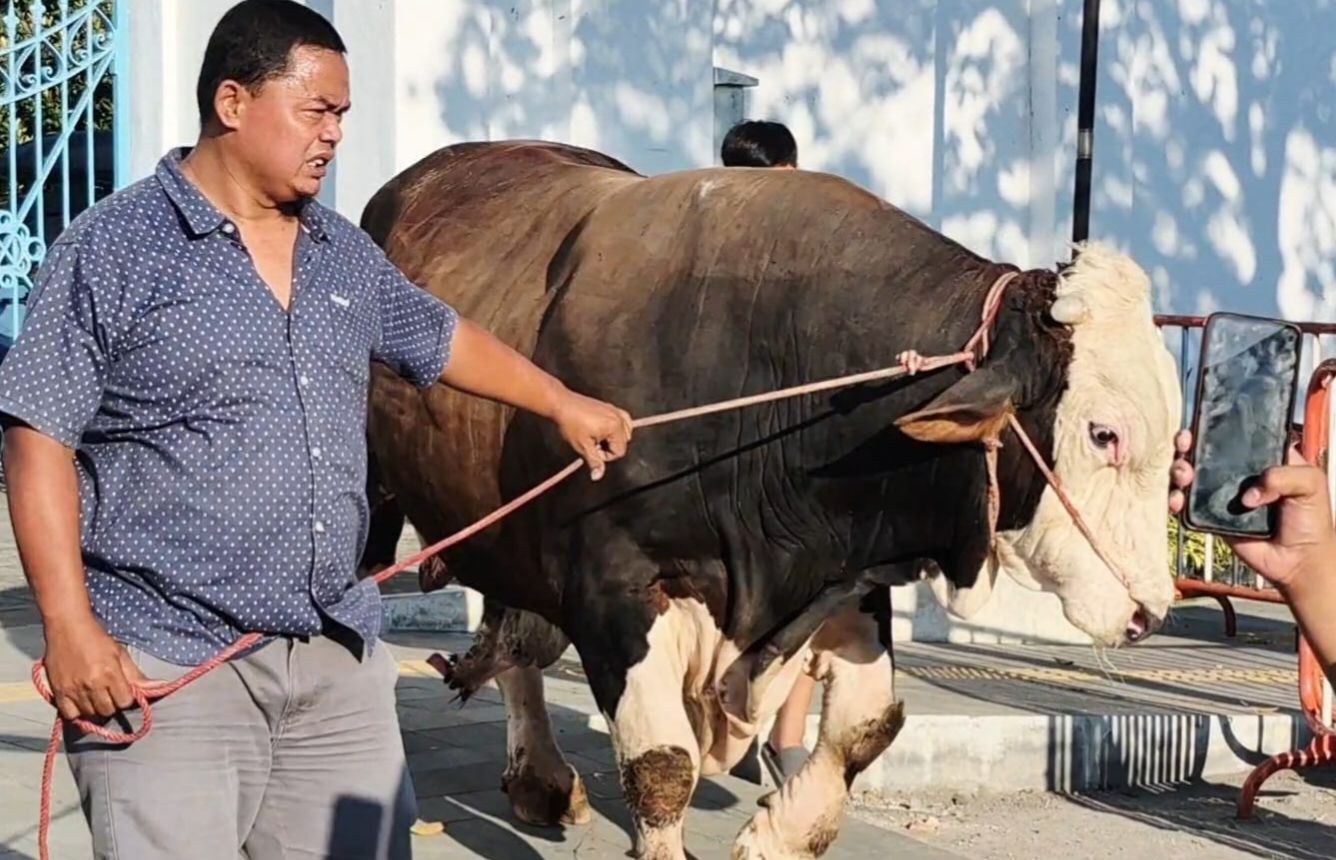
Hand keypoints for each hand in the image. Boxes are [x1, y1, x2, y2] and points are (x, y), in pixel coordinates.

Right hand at [42, 614, 152, 720]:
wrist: (67, 627)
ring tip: (95, 696)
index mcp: (110, 674)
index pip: (125, 702)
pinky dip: (77, 712)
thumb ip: (136, 675)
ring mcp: (73, 690)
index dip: (127, 698)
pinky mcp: (58, 692)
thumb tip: (159, 686)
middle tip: (109, 693)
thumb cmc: (96, 638)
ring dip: (96, 708)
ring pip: (90, 714)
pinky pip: (70, 715)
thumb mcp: (120, 653)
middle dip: (112, 704)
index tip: (123, 691)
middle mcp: (91, 684)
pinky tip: (81, 702)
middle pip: (108, 710)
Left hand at [550, 387, 633, 479]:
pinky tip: (605, 429)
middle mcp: (619, 417)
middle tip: (593, 443)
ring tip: (597, 437)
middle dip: (609, 446)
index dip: (606, 456)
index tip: (592, 450)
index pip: (620, 451)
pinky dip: (617, 427)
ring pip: (625, 433)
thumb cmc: (571, 423)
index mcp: (615, 427)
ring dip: (613, 438)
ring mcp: (615, 411)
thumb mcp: (583, 446)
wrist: (562, 404)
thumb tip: (598, 476)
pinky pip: (623, 421)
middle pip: (624, 442)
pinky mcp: (610, 407)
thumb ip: (594, 461)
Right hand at [1170, 430, 1335, 590]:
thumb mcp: (1312, 484)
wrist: (1299, 561)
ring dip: (1179, 470)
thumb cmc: (1312, 522)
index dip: (1216, 429)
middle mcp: (1239, 475)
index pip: (1235, 437)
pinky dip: (1176, 500)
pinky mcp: (1211, 517)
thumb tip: (1250, 491)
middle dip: (1188, 445)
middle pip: (1205, 453)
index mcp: (1262, 460)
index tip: (1203, 427)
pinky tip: (1178, 500)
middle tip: (1185, 446)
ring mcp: (1223, 496)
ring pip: (1191, 476)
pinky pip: (1187, 505)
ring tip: (1183, 475)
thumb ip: (1284, 476)